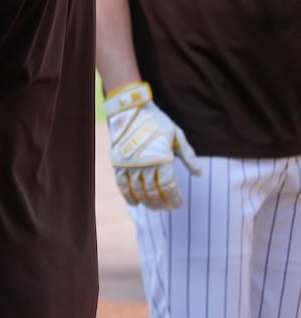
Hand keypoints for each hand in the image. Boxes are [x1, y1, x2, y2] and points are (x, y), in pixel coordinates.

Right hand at [104, 81, 201, 209]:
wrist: (130, 109)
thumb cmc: (156, 121)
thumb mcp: (177, 135)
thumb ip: (188, 155)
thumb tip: (199, 174)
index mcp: (162, 158)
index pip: (169, 187)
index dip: (174, 199)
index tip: (178, 204)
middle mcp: (145, 164)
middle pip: (154, 192)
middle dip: (162, 203)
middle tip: (167, 208)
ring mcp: (129, 164)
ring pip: (139, 191)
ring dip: (147, 202)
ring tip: (154, 207)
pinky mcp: (117, 162)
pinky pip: (122, 185)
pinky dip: (128, 196)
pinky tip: (135, 203)